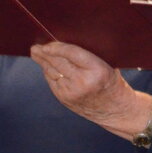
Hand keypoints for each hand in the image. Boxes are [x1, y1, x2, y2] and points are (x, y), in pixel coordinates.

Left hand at [30, 41, 151, 140]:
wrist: (115, 109)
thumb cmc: (112, 82)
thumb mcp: (109, 66)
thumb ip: (90, 56)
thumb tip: (67, 44)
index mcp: (98, 70)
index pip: (72, 53)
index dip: (58, 47)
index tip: (48, 43)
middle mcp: (83, 81)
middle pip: (58, 62)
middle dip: (45, 54)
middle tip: (36, 47)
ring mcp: (71, 91)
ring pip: (51, 71)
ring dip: (42, 62)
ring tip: (36, 54)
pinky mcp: (64, 98)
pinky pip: (52, 81)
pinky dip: (48, 72)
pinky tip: (45, 66)